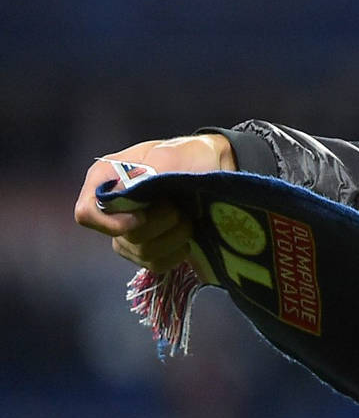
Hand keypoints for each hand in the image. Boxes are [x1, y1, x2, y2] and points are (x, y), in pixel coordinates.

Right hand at [74, 134, 234, 272]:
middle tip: (179, 209)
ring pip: (141, 252)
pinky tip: (188, 238)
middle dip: (157, 225)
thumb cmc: (189, 155)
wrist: (213, 168)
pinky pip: (155, 264)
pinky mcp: (147, 249)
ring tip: (188, 219)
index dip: (112, 222)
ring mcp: (128, 231)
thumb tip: (126, 189)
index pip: (87, 213)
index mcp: (105, 180)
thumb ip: (150, 169)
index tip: (142, 218)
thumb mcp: (172, 153)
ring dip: (171, 238)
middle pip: (121, 236)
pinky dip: (176, 253)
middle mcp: (111, 208)